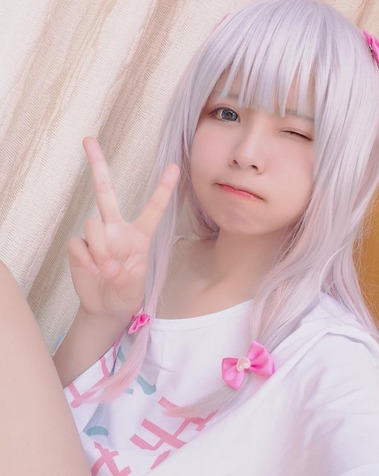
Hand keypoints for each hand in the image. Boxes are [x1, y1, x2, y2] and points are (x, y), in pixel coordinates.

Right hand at [68, 137, 178, 322]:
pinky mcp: (79, 246)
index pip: (153, 208)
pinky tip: (91, 270)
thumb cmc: (126, 294)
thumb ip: (124, 276)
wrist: (106, 308)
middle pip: (105, 192)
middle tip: (89, 140)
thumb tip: (106, 266)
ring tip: (106, 270)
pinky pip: (78, 244)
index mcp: (139, 235)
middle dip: (97, 165)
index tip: (174, 166)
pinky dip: (86, 259)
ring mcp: (96, 236)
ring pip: (93, 224)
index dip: (163, 189)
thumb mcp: (134, 288)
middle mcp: (116, 229)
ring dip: (101, 249)